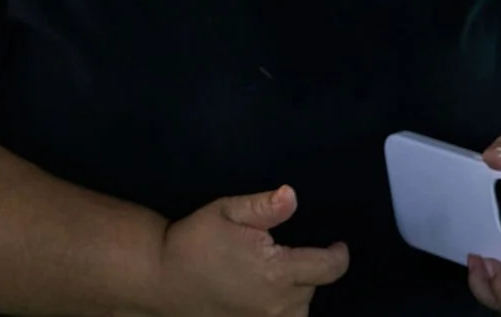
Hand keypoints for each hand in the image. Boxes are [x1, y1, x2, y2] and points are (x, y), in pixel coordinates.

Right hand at [147, 186, 347, 316]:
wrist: (161, 277)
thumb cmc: (195, 240)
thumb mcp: (226, 212)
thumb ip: (263, 207)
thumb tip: (292, 195)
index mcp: (278, 272)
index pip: (329, 268)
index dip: (338, 256)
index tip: (338, 246)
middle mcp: (279, 304)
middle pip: (313, 287)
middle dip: (307, 269)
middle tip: (286, 253)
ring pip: (301, 310)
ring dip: (297, 292)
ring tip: (279, 276)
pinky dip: (283, 308)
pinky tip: (267, 295)